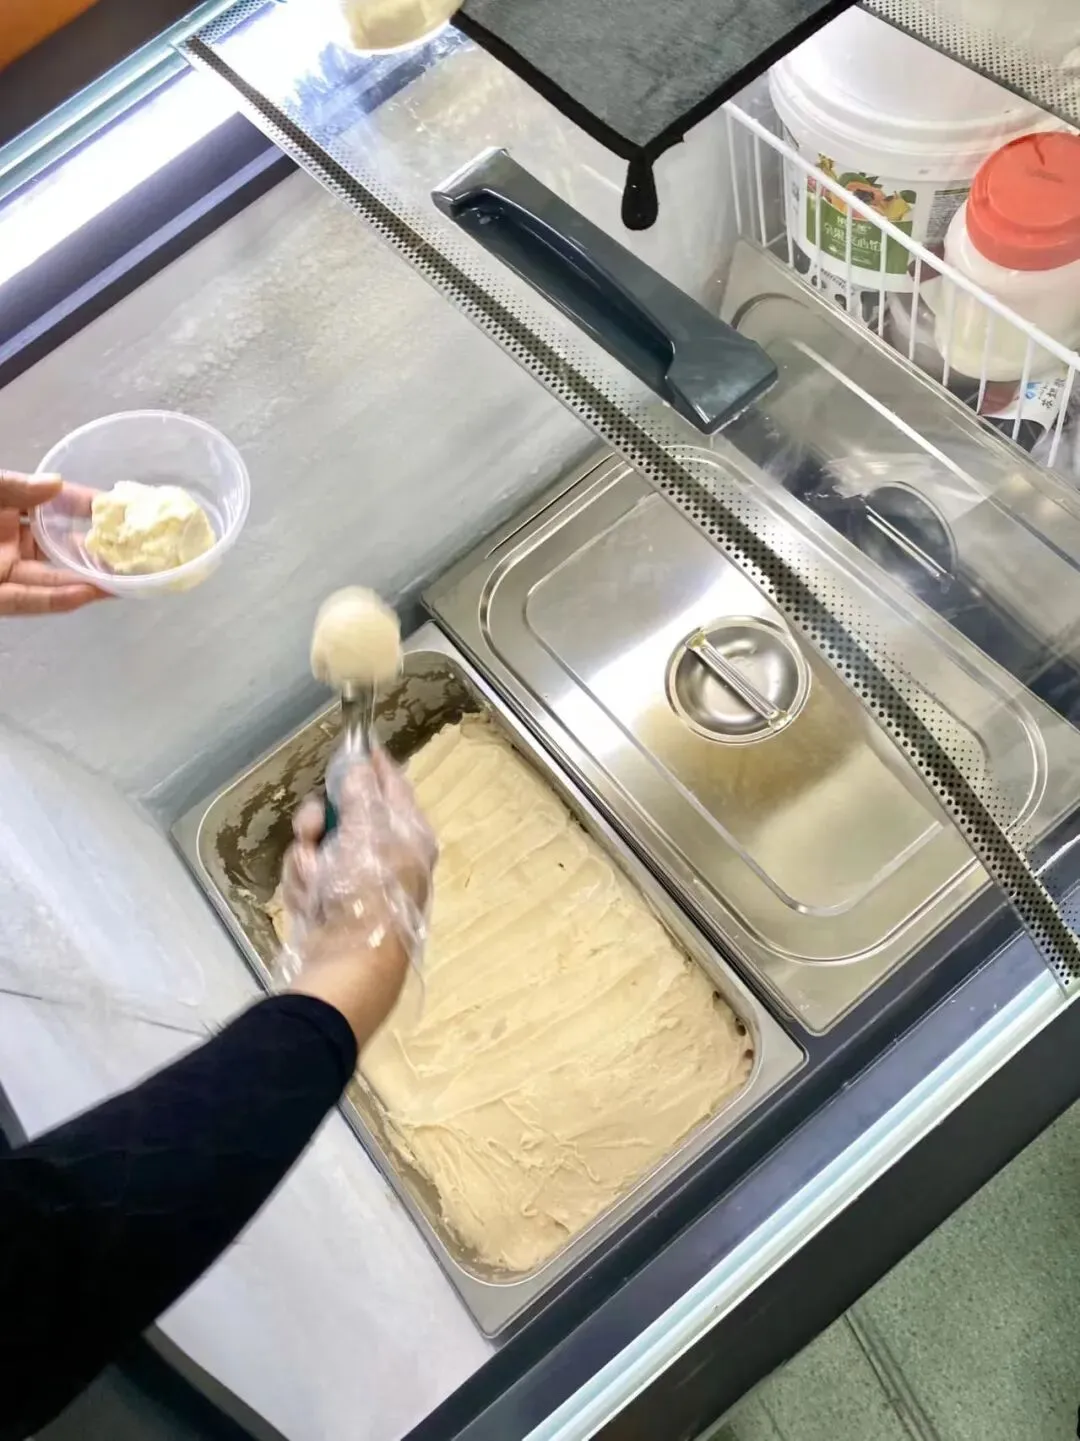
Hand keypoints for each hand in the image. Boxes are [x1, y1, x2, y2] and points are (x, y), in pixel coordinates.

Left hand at [0, 471, 106, 616]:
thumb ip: (14, 486)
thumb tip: (56, 484)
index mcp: (4, 511)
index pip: (52, 508)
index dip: (82, 506)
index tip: (116, 508)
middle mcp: (8, 542)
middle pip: (58, 549)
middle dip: (94, 552)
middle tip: (130, 551)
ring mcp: (3, 571)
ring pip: (49, 580)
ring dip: (84, 582)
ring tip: (120, 581)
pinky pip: (26, 600)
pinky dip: (55, 600)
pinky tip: (86, 594)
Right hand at [281, 748, 437, 1047]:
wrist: (348, 966)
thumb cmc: (368, 895)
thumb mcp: (368, 834)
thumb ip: (362, 795)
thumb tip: (360, 766)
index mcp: (409, 837)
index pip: (394, 788)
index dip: (374, 766)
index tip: (357, 747)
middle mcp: (386, 857)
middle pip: (344, 814)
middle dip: (320, 821)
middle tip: (312, 828)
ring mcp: (355, 883)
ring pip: (316, 845)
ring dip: (307, 859)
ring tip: (312, 879)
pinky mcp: (328, 905)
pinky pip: (305, 877)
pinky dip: (302, 886)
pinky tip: (308, 901)